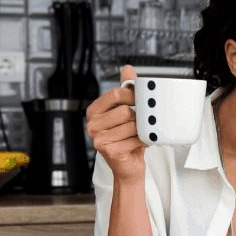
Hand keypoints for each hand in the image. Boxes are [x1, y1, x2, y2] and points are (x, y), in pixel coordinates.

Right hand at [86, 65, 146, 183]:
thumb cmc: (126, 138)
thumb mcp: (125, 111)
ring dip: (142, 130)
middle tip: (141, 122)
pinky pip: (135, 139)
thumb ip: (125, 90)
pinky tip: (140, 143)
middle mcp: (93, 125)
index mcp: (94, 111)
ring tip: (140, 134)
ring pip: (131, 125)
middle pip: (124, 110)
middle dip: (138, 117)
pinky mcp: (109, 151)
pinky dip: (143, 141)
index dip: (132, 95)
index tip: (141, 99)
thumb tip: (127, 69)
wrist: (127, 166)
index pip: (115, 94)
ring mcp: (99, 139)